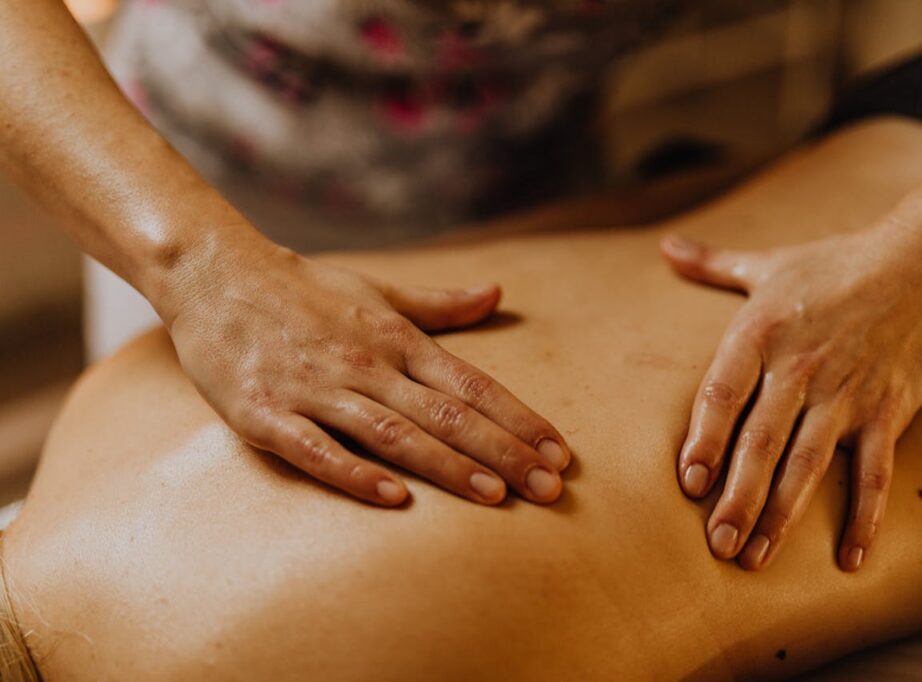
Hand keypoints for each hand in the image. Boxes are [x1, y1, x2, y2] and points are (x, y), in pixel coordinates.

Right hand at [160, 235, 569, 506]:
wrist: (214, 273)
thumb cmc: (304, 289)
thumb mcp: (378, 290)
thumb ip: (440, 304)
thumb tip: (496, 293)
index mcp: (396, 338)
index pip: (472, 383)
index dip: (519, 419)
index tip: (560, 452)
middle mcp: (365, 363)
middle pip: (446, 413)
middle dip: (503, 451)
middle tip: (550, 488)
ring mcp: (315, 389)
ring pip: (393, 433)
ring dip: (447, 465)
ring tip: (497, 496)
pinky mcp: (265, 413)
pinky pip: (316, 449)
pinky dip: (354, 473)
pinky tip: (393, 499)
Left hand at [662, 226, 921, 570]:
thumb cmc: (834, 264)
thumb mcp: (767, 263)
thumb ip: (711, 264)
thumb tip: (665, 248)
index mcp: (761, 333)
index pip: (721, 393)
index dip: (703, 439)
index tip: (689, 482)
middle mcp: (800, 366)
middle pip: (762, 440)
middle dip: (737, 496)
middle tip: (717, 544)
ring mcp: (847, 391)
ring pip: (810, 462)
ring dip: (782, 513)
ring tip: (756, 556)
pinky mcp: (889, 409)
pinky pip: (876, 471)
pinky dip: (865, 516)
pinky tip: (850, 557)